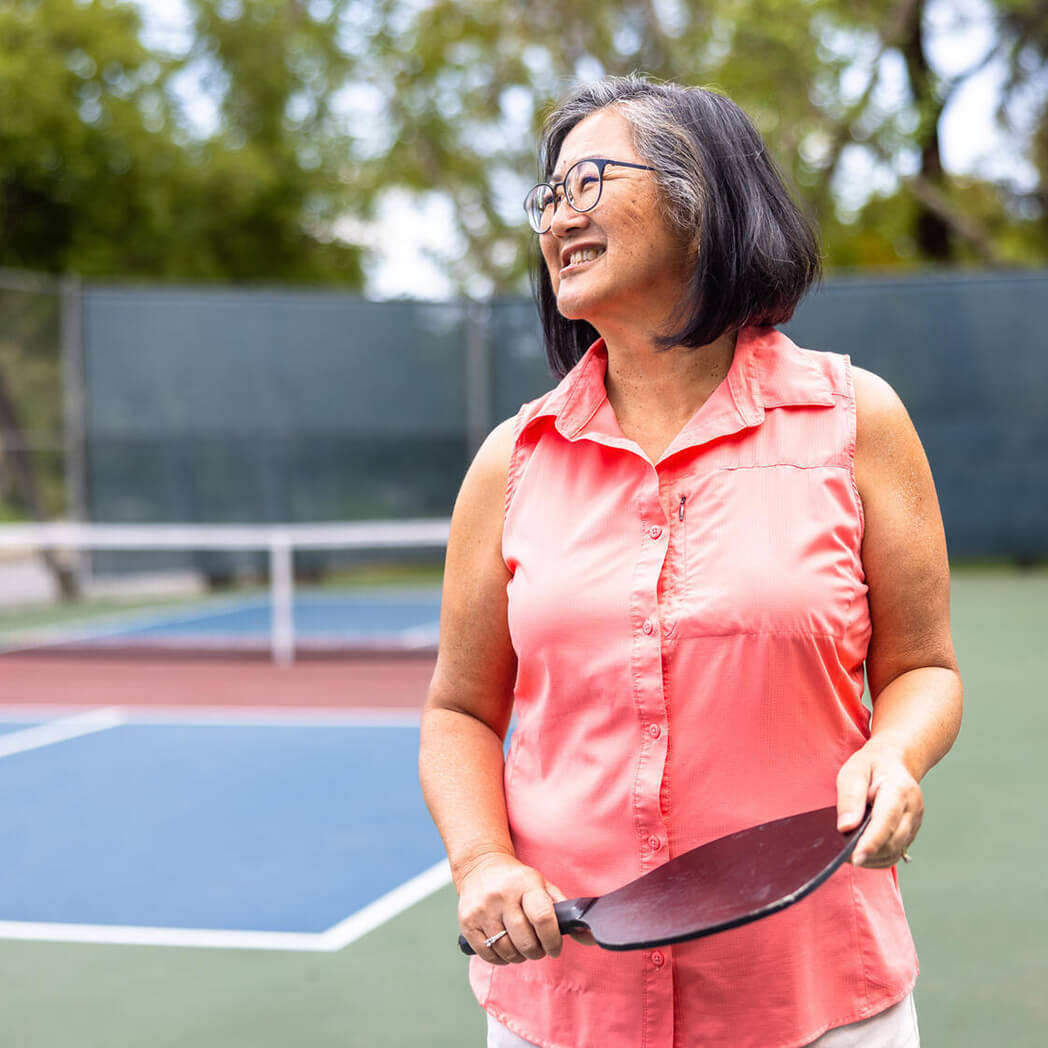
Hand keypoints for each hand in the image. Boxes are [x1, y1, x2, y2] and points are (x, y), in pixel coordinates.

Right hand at [456, 853, 566, 963]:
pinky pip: (488, 955)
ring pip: (507, 951)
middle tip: (538, 948)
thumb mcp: (542, 884)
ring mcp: (482, 909)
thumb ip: (563, 909)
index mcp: (525, 884)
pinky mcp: (467, 922)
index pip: (543, 918)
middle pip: (525, 941)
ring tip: (521, 946)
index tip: (555, 948)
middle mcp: (501, 895)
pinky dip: (501, 958)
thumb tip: (587, 936)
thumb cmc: (517, 881)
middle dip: (537, 951)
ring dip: (519, 956)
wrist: (480, 866)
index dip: (553, 940)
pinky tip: (505, 947)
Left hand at [836, 739, 923, 867]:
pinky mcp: (912, 831)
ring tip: (851, 854)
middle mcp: (913, 808)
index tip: (854, 858)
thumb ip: (850, 798)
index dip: (871, 843)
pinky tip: (864, 853)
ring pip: (896, 850)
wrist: (893, 761)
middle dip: (869, 853)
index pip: (886, 822)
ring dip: (874, 858)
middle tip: (844, 856)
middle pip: (892, 841)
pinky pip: (897, 851)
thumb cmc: (872, 766)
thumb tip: (846, 827)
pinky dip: (880, 857)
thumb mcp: (853, 772)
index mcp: (899, 790)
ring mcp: (915, 821)